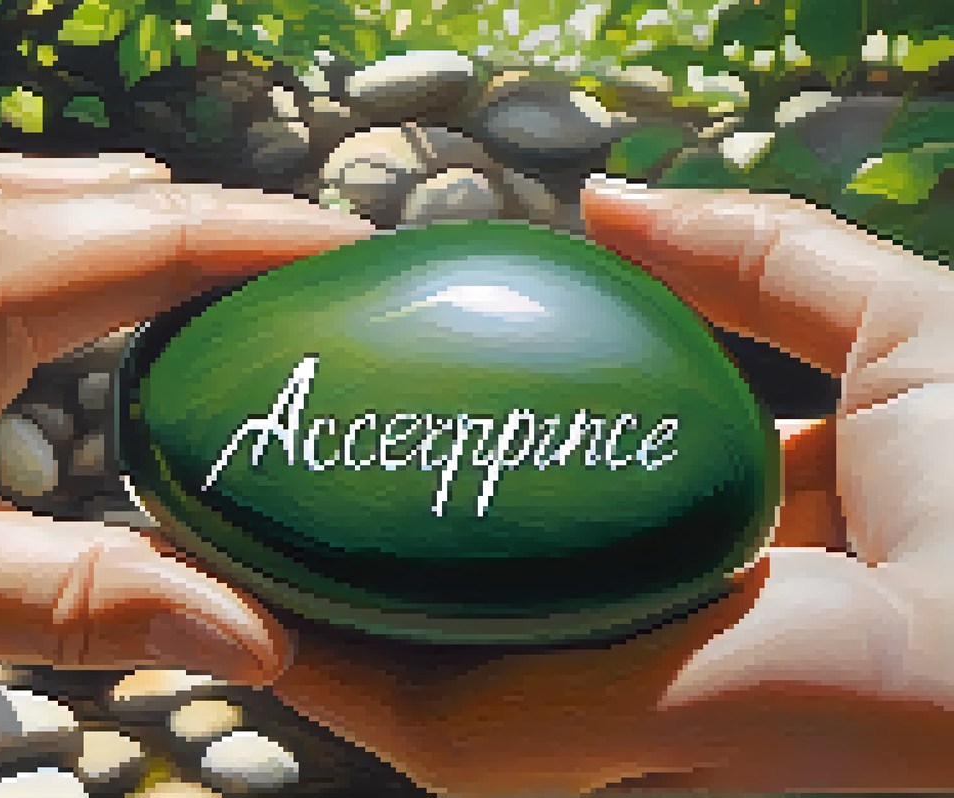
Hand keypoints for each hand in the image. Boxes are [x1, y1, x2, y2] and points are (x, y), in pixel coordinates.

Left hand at [0, 119, 374, 713]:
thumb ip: (101, 604)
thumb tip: (259, 639)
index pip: (182, 231)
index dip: (295, 245)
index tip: (384, 263)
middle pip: (132, 199)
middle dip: (227, 255)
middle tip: (302, 340)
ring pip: (58, 190)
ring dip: (136, 250)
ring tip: (198, 340)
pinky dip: (53, 244)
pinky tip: (55, 325)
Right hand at [270, 181, 953, 792]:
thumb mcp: (899, 334)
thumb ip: (754, 258)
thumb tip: (605, 197)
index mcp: (728, 565)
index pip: (570, 518)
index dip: (481, 454)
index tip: (402, 390)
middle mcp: (650, 650)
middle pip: (470, 597)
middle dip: (365, 536)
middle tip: (278, 452)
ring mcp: (589, 711)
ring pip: (411, 662)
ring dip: (309, 593)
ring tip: (221, 506)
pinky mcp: (551, 747)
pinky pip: (403, 705)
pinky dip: (315, 648)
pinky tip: (241, 572)